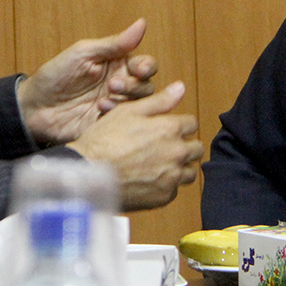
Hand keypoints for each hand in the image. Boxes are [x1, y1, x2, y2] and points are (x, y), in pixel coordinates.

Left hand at [17, 18, 158, 145]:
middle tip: (112, 85)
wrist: (34, 106)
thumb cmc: (55, 75)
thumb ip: (115, 43)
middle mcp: (121, 86)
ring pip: (139, 106)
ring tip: (103, 101)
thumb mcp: (84, 53)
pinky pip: (124, 124)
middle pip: (147, 86)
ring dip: (126, 101)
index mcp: (117, 65)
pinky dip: (116, 116)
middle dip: (134, 85)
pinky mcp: (108, 126)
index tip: (139, 69)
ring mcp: (115, 107)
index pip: (146, 65)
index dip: (147, 66)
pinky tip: (99, 112)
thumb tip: (142, 23)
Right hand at [68, 81, 203, 209]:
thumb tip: (180, 87)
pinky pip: (174, 189)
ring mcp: (171, 177)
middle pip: (196, 148)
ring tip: (159, 165)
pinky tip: (148, 179)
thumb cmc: (105, 140)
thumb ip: (159, 101)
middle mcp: (176, 153)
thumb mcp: (129, 111)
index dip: (179, 124)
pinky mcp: (163, 197)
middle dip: (184, 145)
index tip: (167, 129)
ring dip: (179, 167)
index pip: (191, 124)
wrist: (89, 172)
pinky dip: (166, 185)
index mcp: (170, 129)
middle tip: (165, 147)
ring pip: (189, 172)